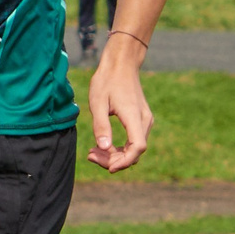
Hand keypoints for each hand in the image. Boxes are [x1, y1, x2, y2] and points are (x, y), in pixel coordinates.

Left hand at [86, 39, 153, 172]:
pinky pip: (133, 140)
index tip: (108, 167)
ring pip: (134, 147)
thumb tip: (104, 147)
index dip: (125, 161)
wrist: (121, 65)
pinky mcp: (140, 120)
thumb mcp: (97, 103)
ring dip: (115, 155)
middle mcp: (144, 120)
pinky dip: (119, 147)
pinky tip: (101, 146)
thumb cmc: (107, 81)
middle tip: (90, 156)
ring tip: (92, 152)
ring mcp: (144, 120)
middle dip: (114, 160)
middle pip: (135, 151)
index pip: (138, 147)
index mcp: (134, 116)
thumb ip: (101, 126)